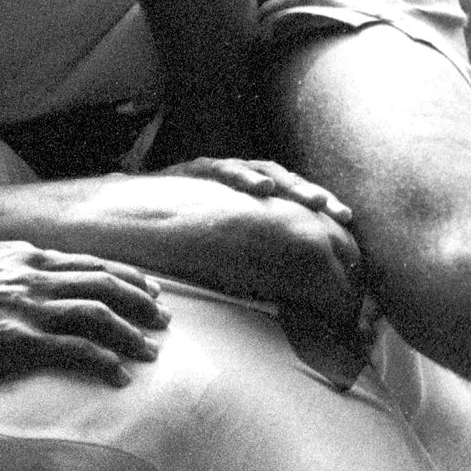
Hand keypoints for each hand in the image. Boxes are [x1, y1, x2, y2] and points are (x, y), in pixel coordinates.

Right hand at [0, 241, 167, 388]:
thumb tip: (9, 259)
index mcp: (23, 257)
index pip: (87, 263)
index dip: (124, 276)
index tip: (147, 288)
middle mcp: (33, 276)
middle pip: (103, 283)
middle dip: (140, 301)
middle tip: (164, 318)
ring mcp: (28, 308)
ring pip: (97, 315)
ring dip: (130, 332)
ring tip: (150, 351)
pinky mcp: (19, 340)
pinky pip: (75, 350)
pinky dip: (104, 361)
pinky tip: (119, 375)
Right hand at [162, 173, 367, 338]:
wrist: (123, 215)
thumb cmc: (174, 242)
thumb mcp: (220, 255)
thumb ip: (250, 266)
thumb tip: (290, 302)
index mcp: (248, 203)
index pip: (292, 203)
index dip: (321, 213)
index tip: (348, 227)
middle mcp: (238, 183)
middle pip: (287, 185)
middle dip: (316, 198)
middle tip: (341, 215)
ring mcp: (217, 173)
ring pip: (262, 171)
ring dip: (290, 185)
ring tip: (312, 201)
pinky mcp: (193, 170)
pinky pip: (221, 168)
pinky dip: (243, 176)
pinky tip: (262, 189)